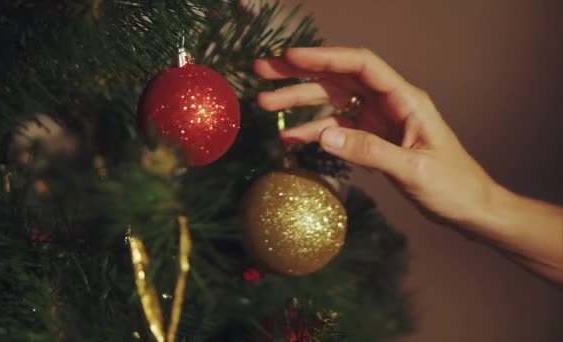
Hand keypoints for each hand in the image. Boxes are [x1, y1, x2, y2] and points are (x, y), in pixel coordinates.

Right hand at [254, 47, 496, 227]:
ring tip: (264, 102)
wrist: (469, 208)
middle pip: (338, 78)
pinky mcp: (372, 139)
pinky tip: (290, 136)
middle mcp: (388, 102)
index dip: (324, 57)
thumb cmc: (453, 185)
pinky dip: (312, 130)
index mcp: (405, 99)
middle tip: (263, 70)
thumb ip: (369, 151)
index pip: (360, 65)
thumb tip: (323, 136)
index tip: (290, 56)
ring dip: (299, 101)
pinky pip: (336, 129)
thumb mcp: (413, 169)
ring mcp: (378, 120)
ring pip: (332, 101)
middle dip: (300, 73)